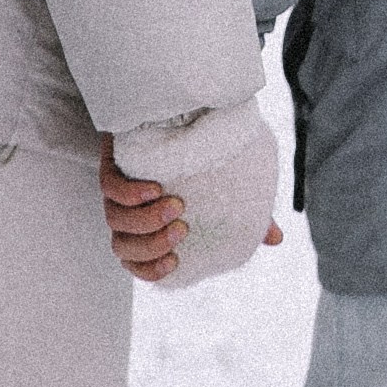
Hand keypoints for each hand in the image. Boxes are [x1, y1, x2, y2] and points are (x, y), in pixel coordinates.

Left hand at [102, 104, 283, 284]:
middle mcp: (126, 216)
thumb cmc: (197, 163)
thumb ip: (246, 214)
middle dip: (152, 245)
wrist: (172, 115)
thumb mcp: (223, 190)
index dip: (150, 271)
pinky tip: (154, 189)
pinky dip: (130, 193)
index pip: (136, 263)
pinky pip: (111, 188)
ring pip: (116, 221)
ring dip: (145, 220)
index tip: (176, 262)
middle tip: (183, 228)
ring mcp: (115, 192)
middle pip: (123, 248)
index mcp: (145, 231)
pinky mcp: (111, 164)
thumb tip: (276, 238)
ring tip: (176, 206)